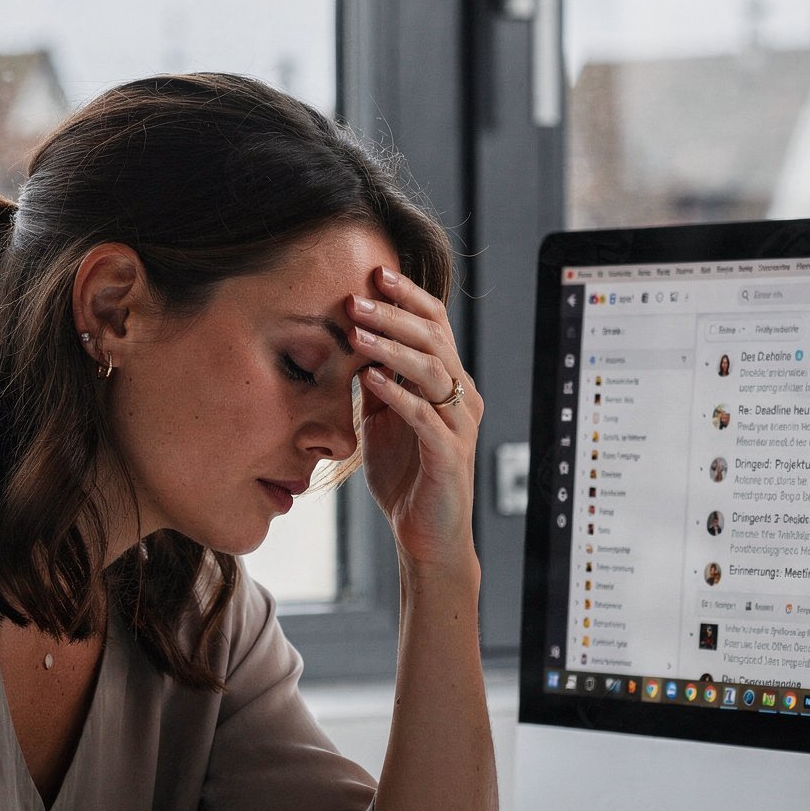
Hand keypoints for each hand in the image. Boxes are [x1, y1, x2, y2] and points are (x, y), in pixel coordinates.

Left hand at [351, 268, 482, 571]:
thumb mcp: (384, 421)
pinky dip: (399, 395)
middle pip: (436, 340)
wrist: (426, 538)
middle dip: (394, 315)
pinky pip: (427, 418)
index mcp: (448, 384)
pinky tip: (371, 380)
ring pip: (434, 372)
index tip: (375, 272)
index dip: (409, 297)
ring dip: (393, 348)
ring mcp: (459, 426)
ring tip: (357, 332)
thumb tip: (348, 342)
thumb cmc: (406, 478)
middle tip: (355, 298)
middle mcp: (461, 398)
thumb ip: (376, 384)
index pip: (435, 326)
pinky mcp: (449, 457)